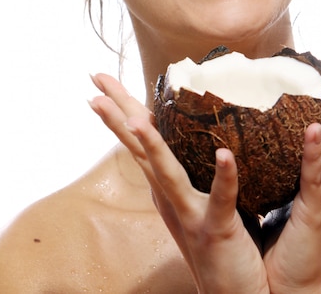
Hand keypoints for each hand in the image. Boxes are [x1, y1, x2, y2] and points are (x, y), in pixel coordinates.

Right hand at [89, 76, 269, 293]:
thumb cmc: (222, 242)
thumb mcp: (201, 199)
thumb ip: (194, 167)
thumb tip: (199, 129)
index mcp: (168, 186)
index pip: (139, 140)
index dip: (122, 109)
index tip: (103, 82)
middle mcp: (171, 197)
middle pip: (139, 148)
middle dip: (118, 112)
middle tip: (96, 79)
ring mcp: (190, 214)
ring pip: (166, 174)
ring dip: (150, 146)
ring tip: (136, 119)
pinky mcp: (217, 230)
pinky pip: (221, 199)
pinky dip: (223, 176)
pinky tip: (224, 153)